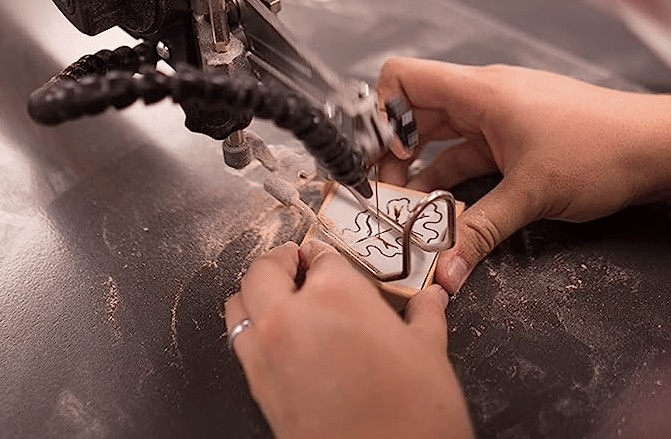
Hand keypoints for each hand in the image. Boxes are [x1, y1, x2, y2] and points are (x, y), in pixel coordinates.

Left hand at [225, 240, 473, 438]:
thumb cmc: (413, 414)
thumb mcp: (429, 352)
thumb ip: (424, 316)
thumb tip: (431, 299)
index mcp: (337, 293)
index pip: (321, 256)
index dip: (327, 256)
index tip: (331, 260)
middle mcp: (291, 315)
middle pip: (265, 270)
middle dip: (281, 263)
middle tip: (299, 266)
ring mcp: (267, 353)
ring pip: (240, 303)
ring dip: (257, 293)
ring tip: (281, 298)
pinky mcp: (257, 388)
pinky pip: (241, 343)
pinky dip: (252, 331)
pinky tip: (281, 340)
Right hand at [375, 59, 670, 292]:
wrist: (660, 145)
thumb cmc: (602, 149)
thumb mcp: (531, 195)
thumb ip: (479, 231)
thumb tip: (443, 269)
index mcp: (480, 91)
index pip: (403, 78)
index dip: (382, 115)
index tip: (388, 159)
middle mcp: (485, 97)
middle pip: (417, 114)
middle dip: (394, 155)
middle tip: (384, 197)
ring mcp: (502, 116)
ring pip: (444, 139)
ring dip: (424, 172)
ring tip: (410, 212)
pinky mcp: (519, 137)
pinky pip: (472, 153)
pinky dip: (455, 178)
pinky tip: (449, 212)